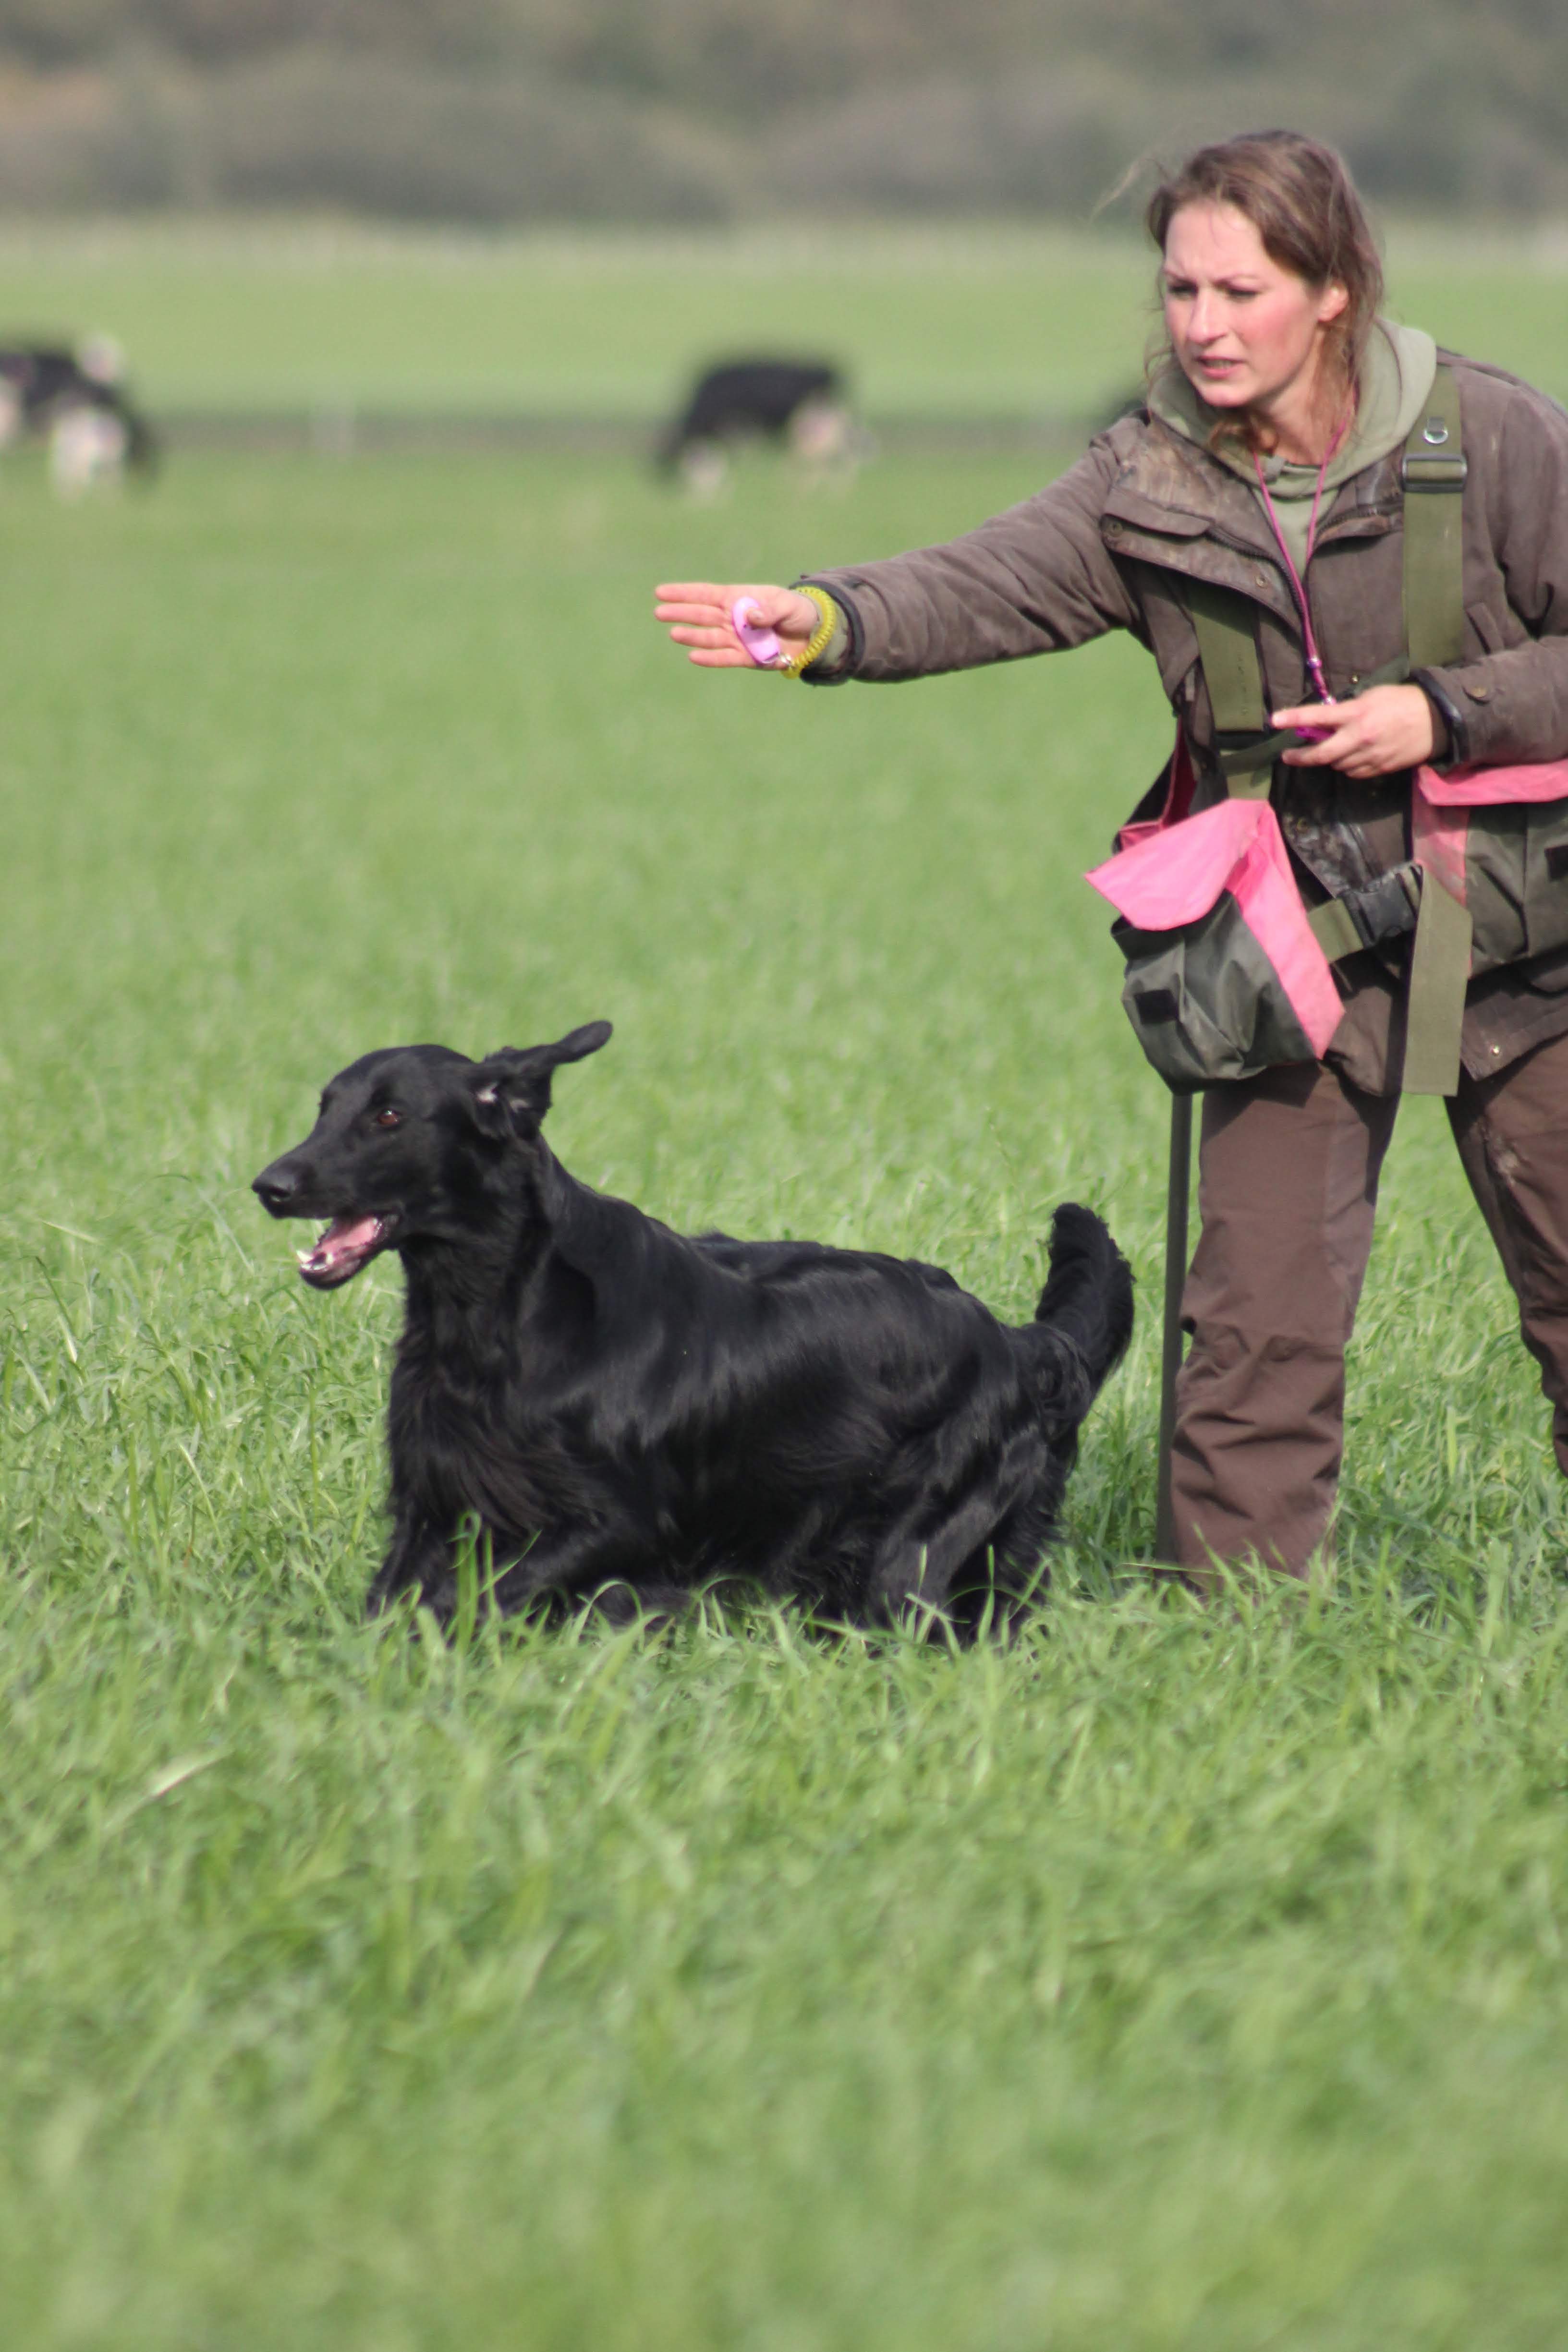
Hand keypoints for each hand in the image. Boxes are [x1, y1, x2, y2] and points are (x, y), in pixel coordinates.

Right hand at [654, 581, 819, 668]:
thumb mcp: (786, 605)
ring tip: (674, 634)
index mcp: (738, 598)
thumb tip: (748, 616)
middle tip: (659, 612)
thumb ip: (768, 610)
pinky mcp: (745, 657)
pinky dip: (711, 658)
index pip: (706, 594)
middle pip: (702, 615)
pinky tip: (694, 656)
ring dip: (692, 636)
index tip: (662, 592)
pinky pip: (724, 658)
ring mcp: (736, 638)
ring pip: (709, 637)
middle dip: (681, 613)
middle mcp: (732, 618)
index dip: (684, 593)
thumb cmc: (795, 612)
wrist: (811, 635)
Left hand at [1273, 684, 1435, 777]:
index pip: (1317, 716)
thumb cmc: (1403, 701)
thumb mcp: (1373, 696)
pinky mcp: (1379, 769)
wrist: (1436, 720)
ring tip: (1335, 748)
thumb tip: (1327, 721)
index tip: (1274, 721)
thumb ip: (1348, 709)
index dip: (1293, 718)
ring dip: (1330, 759)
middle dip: (1300, 757)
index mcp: (1356, 714)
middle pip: (1320, 755)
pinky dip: (1348, 766)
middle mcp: (1359, 738)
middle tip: (1288, 756)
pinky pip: (1354, 773)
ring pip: (1336, 766)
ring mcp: (1369, 757)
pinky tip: (1353, 756)